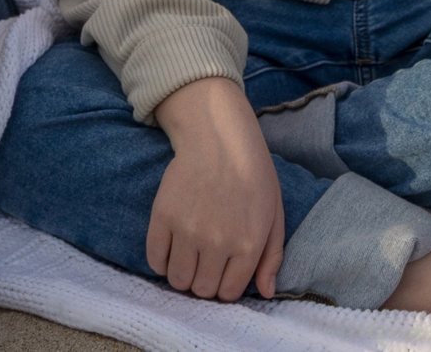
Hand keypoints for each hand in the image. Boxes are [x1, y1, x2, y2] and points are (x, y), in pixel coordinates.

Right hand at [148, 77, 286, 301]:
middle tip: (206, 264)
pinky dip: (161, 262)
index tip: (223, 273)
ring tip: (189, 258)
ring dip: (182, 275)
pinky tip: (171, 250)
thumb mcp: (275, 213)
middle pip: (201, 289)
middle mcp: (217, 243)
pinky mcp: (163, 217)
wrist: (218, 137)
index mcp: (248, 244)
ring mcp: (187, 231)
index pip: (229, 292)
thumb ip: (272, 256)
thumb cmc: (253, 174)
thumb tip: (265, 292)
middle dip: (204, 282)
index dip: (225, 287)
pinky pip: (155, 259)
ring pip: (177, 280)